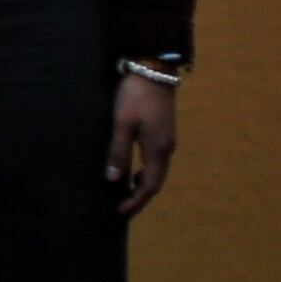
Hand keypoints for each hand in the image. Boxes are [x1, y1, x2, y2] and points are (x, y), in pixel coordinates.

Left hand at [105, 73, 176, 217]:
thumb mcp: (122, 124)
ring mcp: (167, 139)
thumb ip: (118, 152)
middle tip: (123, 208)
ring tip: (125, 193)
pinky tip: (132, 170)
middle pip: (156, 181)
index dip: (136, 201)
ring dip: (143, 184)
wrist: (155, 69)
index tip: (121, 211)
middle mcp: (166, 148)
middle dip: (140, 196)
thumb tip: (113, 179)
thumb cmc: (136, 96)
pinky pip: (156, 159)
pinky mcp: (163, 131)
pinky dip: (145, 170)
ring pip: (157, 170)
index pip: (149, 185)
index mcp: (158, 149)